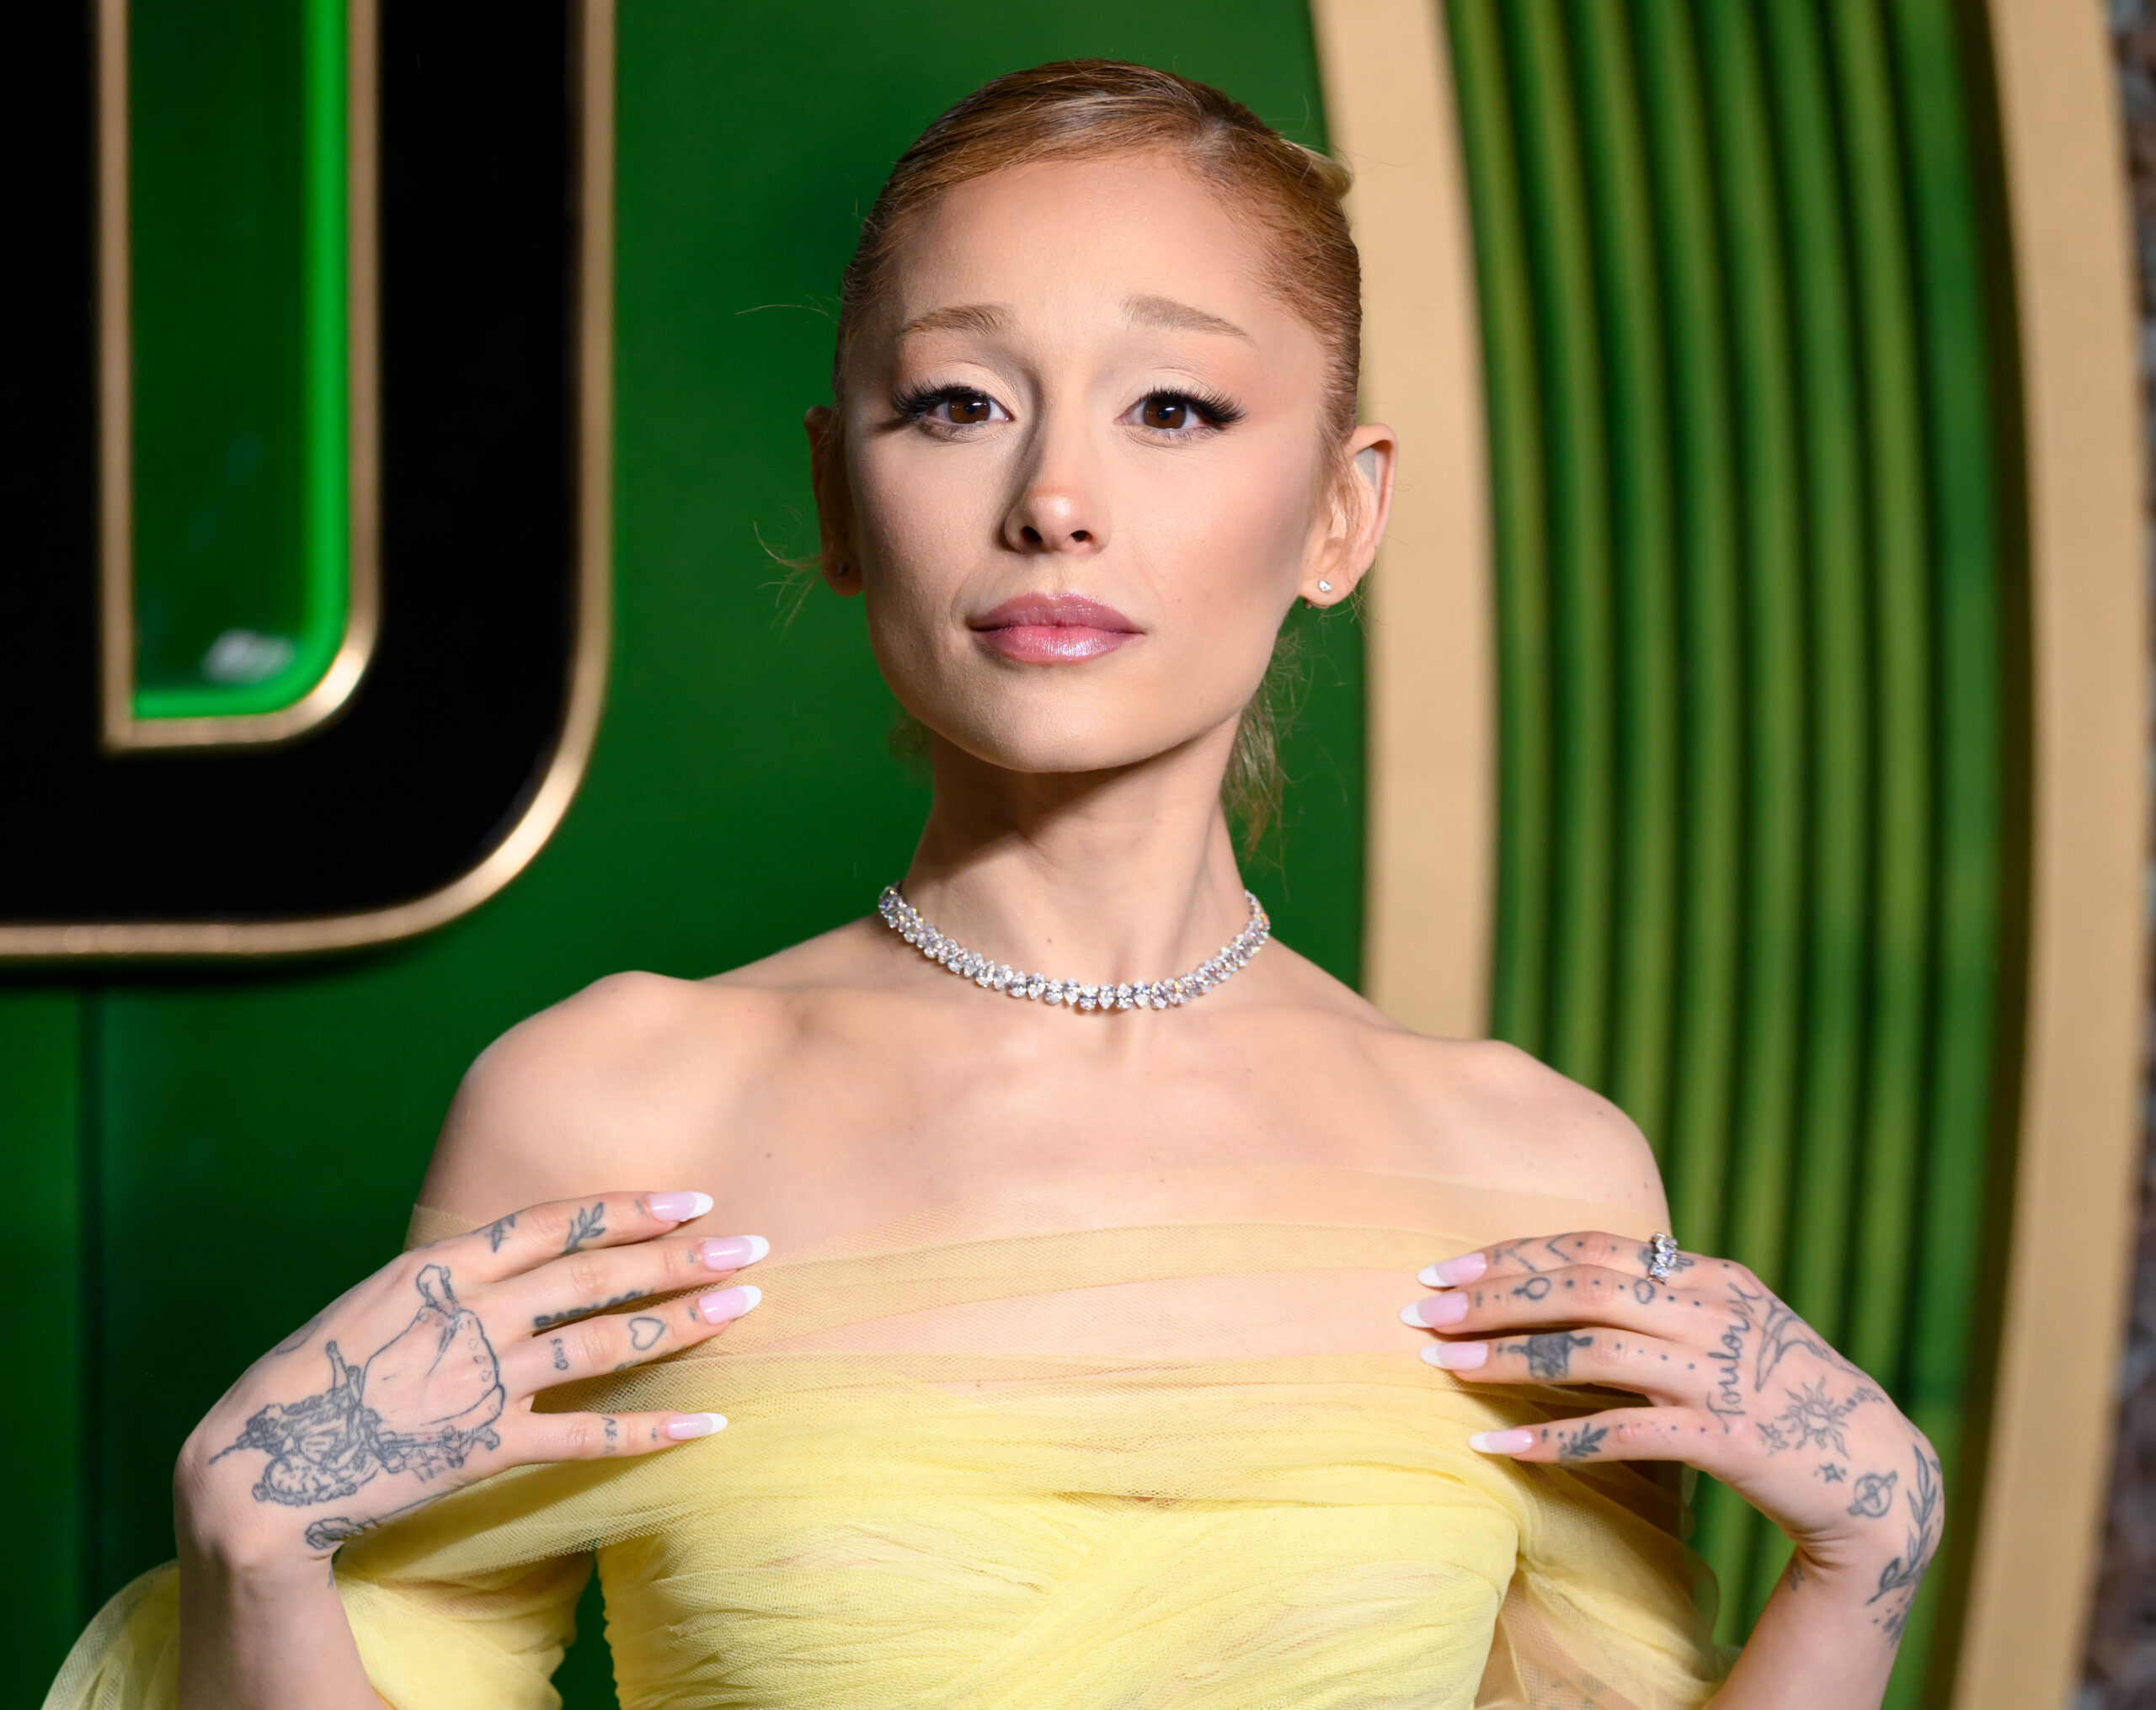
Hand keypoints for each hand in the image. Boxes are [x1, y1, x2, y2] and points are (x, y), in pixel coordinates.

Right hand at [177, 1191, 766, 1572]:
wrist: (258, 1466)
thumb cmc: (319, 1374)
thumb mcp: (381, 1300)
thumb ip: (456, 1276)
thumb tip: (523, 1251)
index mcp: (440, 1268)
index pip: (552, 1223)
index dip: (625, 1209)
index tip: (690, 1198)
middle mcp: (467, 1316)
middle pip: (593, 1277)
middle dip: (679, 1258)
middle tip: (751, 1245)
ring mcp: (478, 1381)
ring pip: (602, 1344)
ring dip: (681, 1324)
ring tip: (745, 1306)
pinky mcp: (483, 1448)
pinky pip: (586, 1437)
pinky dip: (650, 1431)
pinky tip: (706, 1423)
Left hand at [1401, 1232, 1941, 1640]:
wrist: (1880, 1471)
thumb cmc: (1784, 1394)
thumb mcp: (1729, 1325)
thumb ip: (1661, 1299)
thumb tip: (1565, 1281)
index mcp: (1710, 1274)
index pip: (1592, 1246)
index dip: (1513, 1254)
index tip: (1443, 1269)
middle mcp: (1715, 1312)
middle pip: (1582, 1286)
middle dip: (1493, 1297)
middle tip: (1422, 1312)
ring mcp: (1723, 1374)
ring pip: (1593, 1351)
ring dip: (1508, 1359)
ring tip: (1442, 1368)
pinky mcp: (1730, 1440)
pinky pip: (1627, 1434)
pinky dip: (1558, 1439)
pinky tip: (1500, 1449)